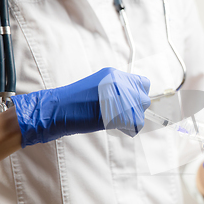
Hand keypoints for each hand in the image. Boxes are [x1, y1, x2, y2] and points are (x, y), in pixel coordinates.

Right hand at [11, 67, 150, 146]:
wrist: (59, 109)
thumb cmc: (75, 101)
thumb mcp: (98, 88)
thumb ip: (116, 90)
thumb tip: (132, 100)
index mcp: (115, 75)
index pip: (143, 83)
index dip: (138, 94)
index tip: (132, 102)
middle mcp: (121, 83)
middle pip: (144, 99)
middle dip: (137, 108)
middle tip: (122, 114)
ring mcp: (121, 97)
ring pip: (141, 112)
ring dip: (132, 119)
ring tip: (116, 120)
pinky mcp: (119, 112)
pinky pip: (135, 124)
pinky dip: (128, 128)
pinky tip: (115, 126)